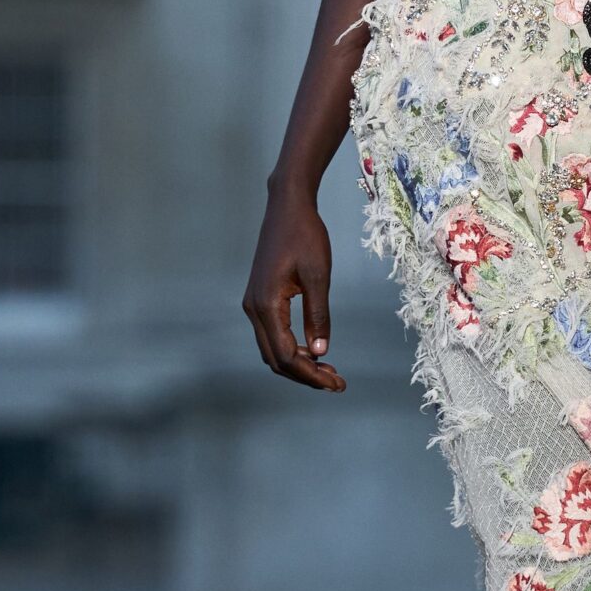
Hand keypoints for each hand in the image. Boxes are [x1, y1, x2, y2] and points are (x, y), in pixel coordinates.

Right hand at [242, 184, 345, 389]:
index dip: (311, 374)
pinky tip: (315, 350)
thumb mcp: (318, 275)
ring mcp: (253, 304)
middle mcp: (254, 308)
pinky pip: (272, 335)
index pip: (286, 355)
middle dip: (306, 375)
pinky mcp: (259, 299)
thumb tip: (322, 351)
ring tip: (329, 371)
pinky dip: (292, 349)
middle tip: (336, 383)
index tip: (336, 383)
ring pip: (272, 350)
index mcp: (266, 304)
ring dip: (299, 364)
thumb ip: (318, 315)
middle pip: (276, 359)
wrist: (287, 207)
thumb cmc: (305, 235)